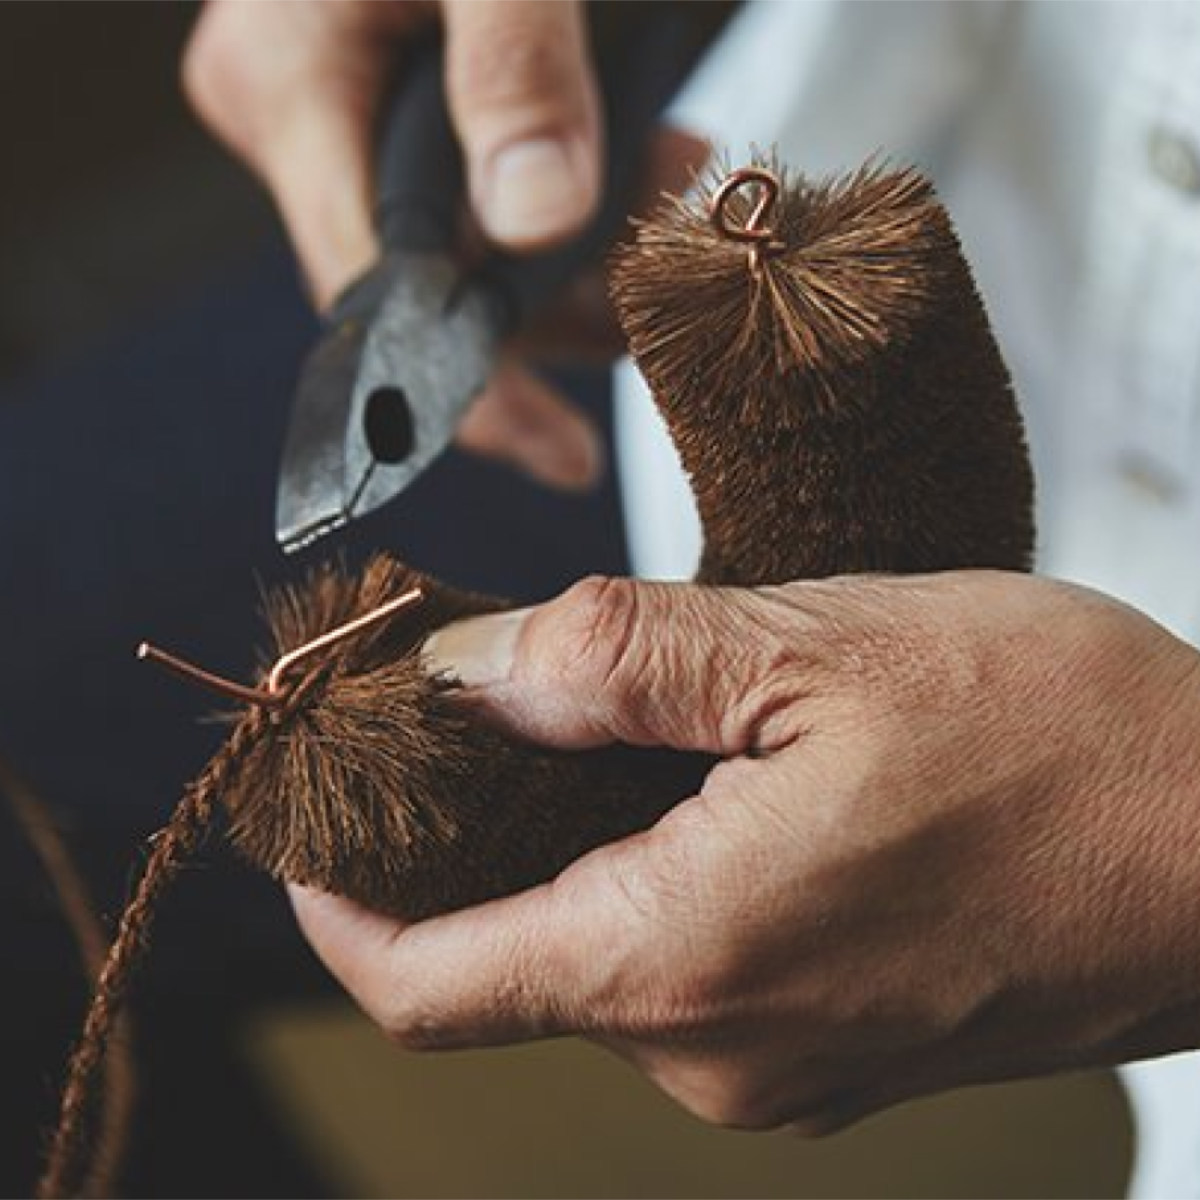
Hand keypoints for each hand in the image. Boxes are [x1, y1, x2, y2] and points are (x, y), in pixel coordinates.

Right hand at [183, 0, 704, 490]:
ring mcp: (346, 110)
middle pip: (436, 287)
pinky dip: (577, 194)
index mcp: (288, 86)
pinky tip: (655, 166)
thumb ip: (517, 67)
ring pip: (472, 246)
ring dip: (591, 251)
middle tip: (674, 298)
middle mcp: (297, 114)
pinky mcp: (403, 97)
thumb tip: (539, 221)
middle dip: (564, 307)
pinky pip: (487, 188)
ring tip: (684, 206)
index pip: (375, 303)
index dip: (472, 394)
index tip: (560, 454)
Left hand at [291, 571, 1199, 1131]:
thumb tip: (471, 671)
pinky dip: (646, 877)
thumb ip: (618, 659)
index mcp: (688, 958)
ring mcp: (779, 1063)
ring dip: (565, 849)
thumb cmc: (1066, 743)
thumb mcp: (820, 648)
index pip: (423, 987)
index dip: (336, 907)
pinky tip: (693, 780)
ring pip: (598, 958)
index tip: (315, 819)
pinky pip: (683, 970)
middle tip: (467, 711)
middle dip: (459, 845)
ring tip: (595, 721)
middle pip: (506, 961)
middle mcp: (718, 1049)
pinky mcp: (833, 1042)